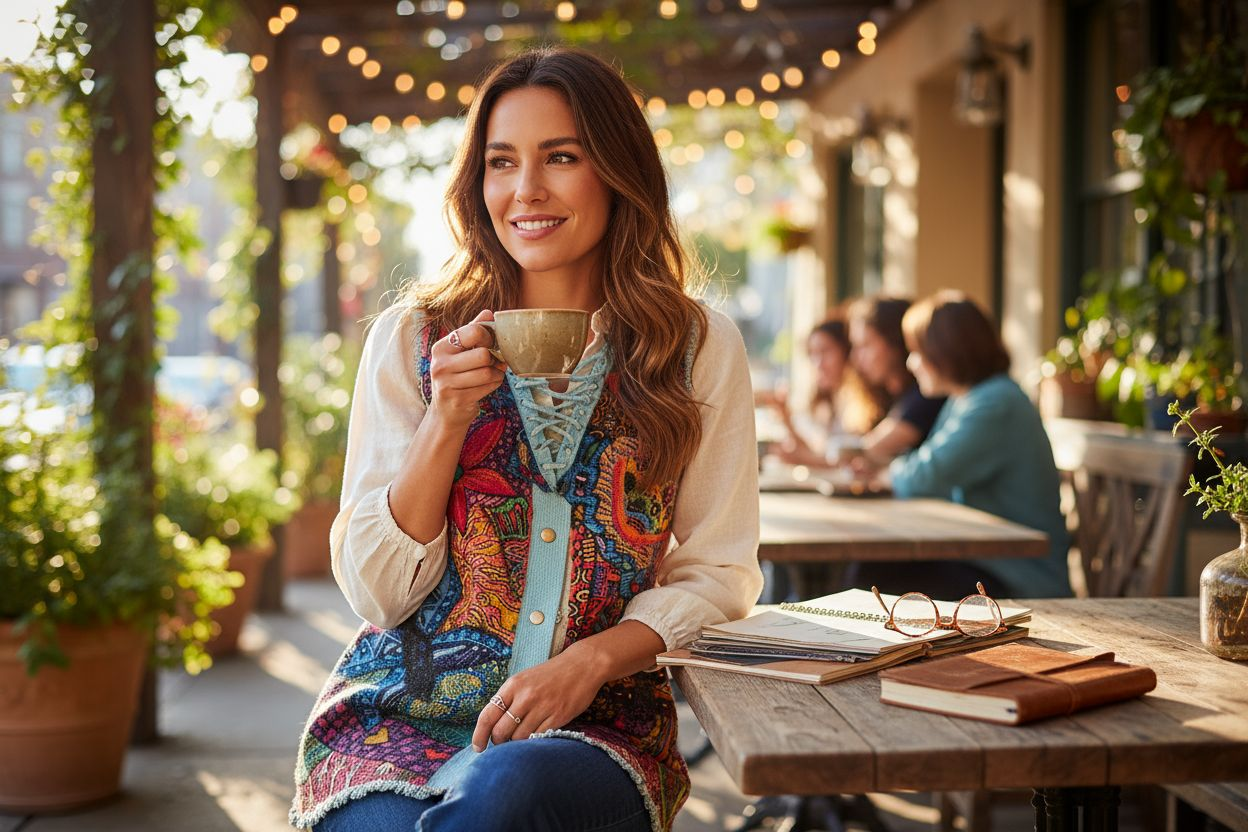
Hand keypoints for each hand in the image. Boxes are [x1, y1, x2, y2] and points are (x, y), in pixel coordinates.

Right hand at [429, 309, 506, 427]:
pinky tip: (488, 384)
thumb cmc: (457, 376)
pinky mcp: (458, 399)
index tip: (490, 344)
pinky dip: (494, 384)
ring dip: (497, 373)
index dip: (488, 337)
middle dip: (494, 359)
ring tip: (492, 373)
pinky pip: (489, 386)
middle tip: (494, 362)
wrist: (446, 412)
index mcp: (441, 347)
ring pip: (488, 372)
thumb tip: (488, 312)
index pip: (473, 332)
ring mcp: (447, 383)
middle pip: (483, 354)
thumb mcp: (460, 352)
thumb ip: (473, 331)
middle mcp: (440, 364)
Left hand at [471, 647, 604, 750]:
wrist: (582, 665)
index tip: (477, 748)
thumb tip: (492, 728)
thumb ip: (509, 699)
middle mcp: (525, 696)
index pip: (487, 715)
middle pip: (501, 732)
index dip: (479, 735)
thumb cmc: (550, 675)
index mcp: (513, 685)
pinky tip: (537, 735)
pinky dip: (534, 741)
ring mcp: (542, 707)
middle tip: (504, 742)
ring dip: (517, 743)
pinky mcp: (558, 717)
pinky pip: (538, 738)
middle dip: (499, 742)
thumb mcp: (524, 680)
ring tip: (522, 737)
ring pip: (519, 738)